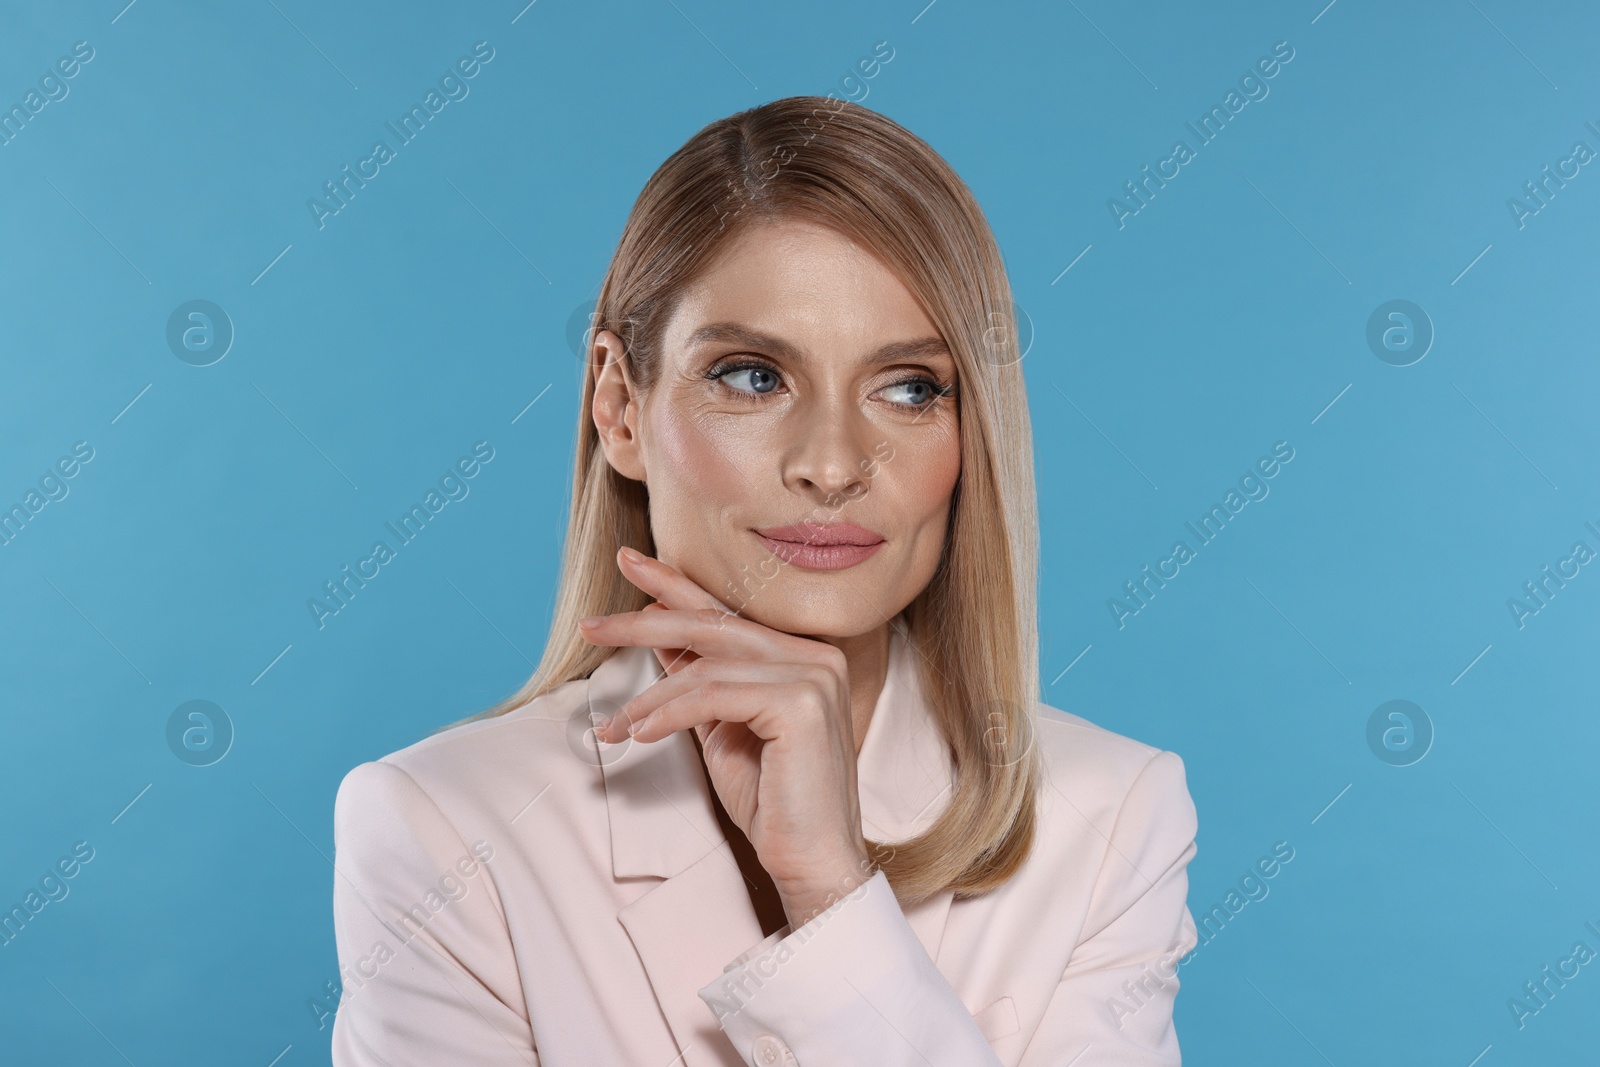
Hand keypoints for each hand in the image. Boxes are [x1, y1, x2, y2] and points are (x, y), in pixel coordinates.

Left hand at [579, 546, 873, 926]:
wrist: (813, 862)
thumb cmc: (772, 803)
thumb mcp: (722, 731)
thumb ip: (698, 681)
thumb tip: (659, 636)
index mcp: (802, 656)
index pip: (726, 613)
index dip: (674, 585)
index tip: (629, 562)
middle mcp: (815, 655)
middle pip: (712, 627)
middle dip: (643, 623)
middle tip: (591, 625)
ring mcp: (814, 675)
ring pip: (706, 666)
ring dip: (647, 698)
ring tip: (611, 727)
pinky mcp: (803, 703)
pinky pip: (714, 696)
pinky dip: (668, 713)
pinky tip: (638, 734)